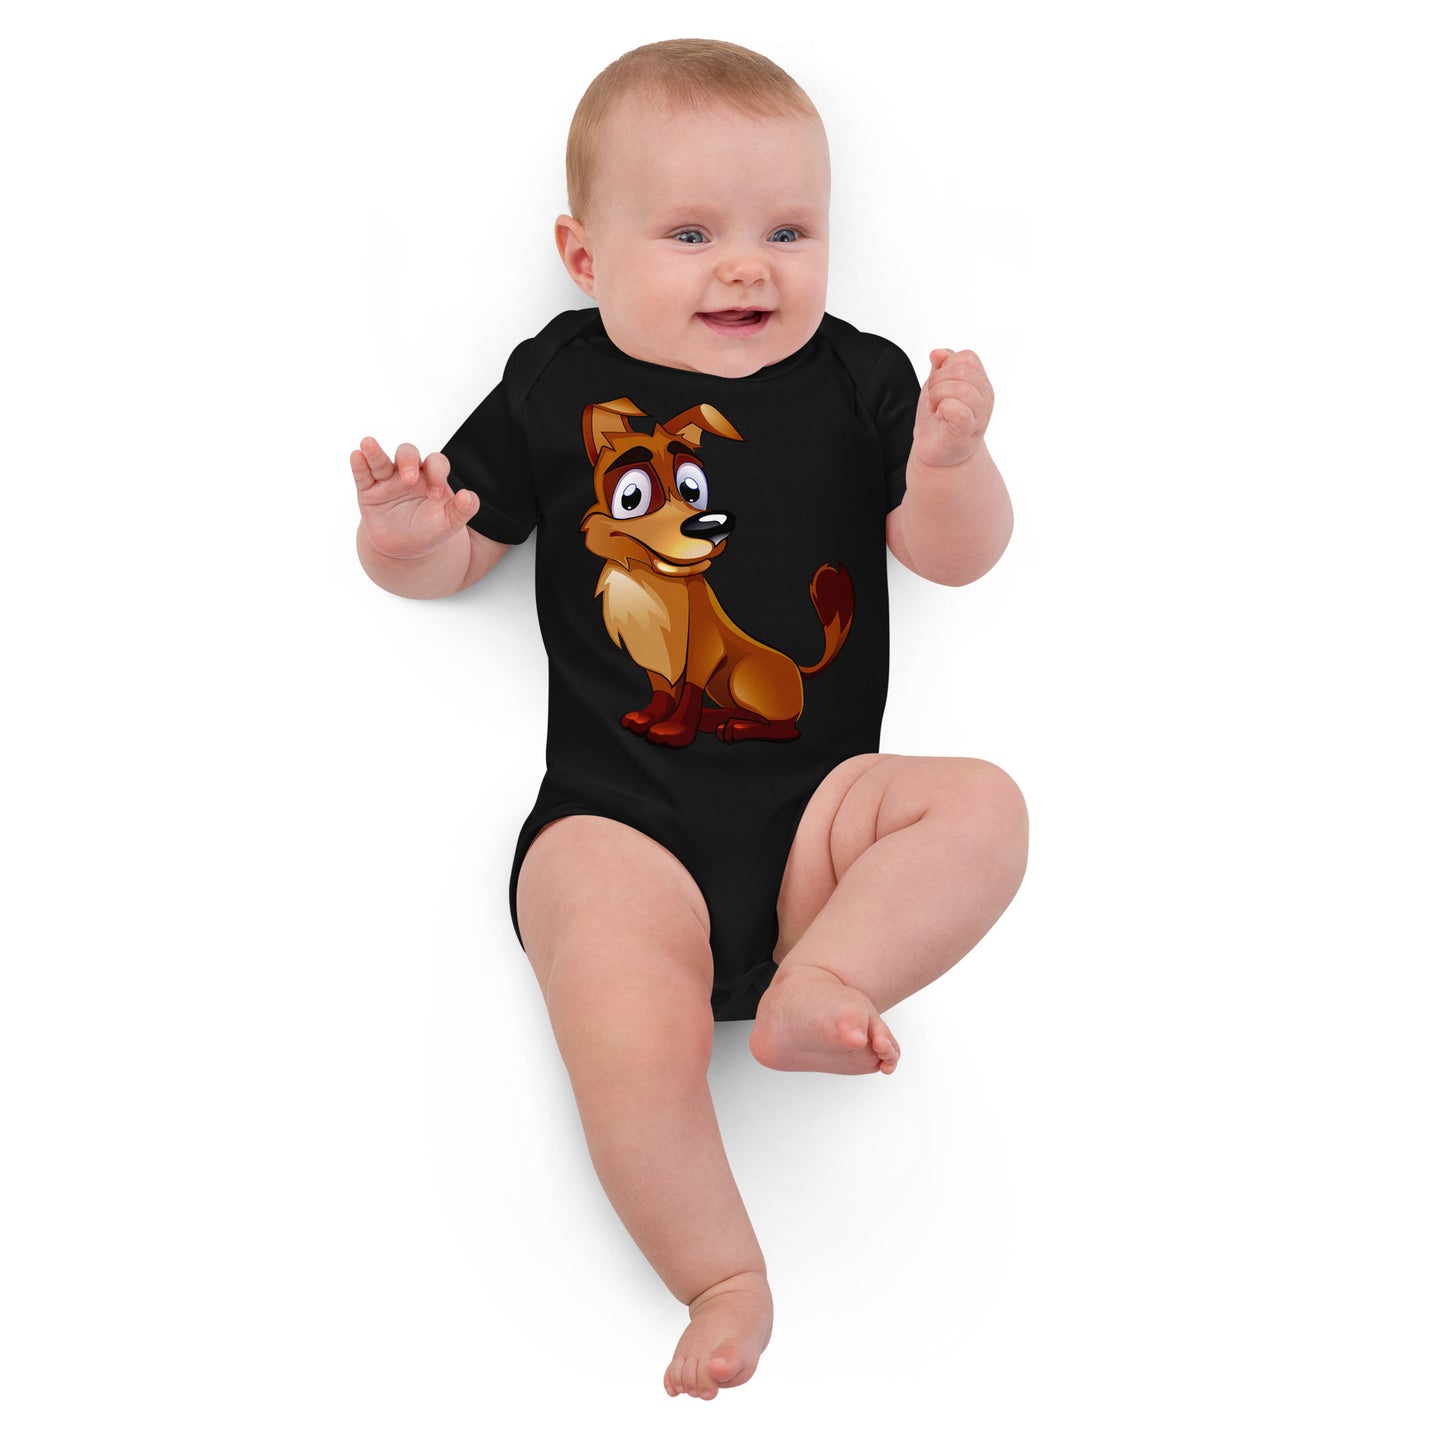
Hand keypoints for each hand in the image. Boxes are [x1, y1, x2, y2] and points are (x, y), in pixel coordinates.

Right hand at [350, 437, 479, 559]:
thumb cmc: (429, 531)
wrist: (406, 549)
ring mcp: (386, 480)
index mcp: (431, 477)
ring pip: (380, 460)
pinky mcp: (368, 491)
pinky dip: (359, 464)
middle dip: (408, 462)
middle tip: (409, 480)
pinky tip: (356, 455)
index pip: (435, 463)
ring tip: (368, 444)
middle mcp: (408, 473)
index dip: (436, 474)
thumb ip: (464, 510)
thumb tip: (470, 497)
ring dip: (374, 451)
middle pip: (407, 454)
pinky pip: (362, 474)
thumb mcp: (450, 524)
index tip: (435, 495)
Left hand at [911, 349, 993, 470]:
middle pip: (962, 370)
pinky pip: (959, 410)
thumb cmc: (939, 419)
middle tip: (934, 400)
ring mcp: (980, 415)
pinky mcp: (967, 431)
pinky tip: (941, 416)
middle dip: (938, 381)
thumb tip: (938, 353)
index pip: (967, 358)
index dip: (946, 366)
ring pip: (960, 388)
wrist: (937, 453)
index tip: (939, 385)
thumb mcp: (938, 386)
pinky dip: (944, 409)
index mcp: (981, 383)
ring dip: (938, 395)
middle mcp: (985, 398)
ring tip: (936, 408)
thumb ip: (940, 367)